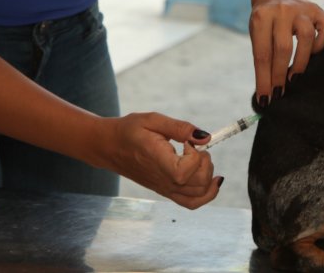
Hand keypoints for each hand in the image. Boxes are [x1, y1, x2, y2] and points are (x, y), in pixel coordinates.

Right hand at [106, 112, 220, 208]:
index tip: (186, 142)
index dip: (194, 156)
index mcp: (158, 162)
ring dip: (209, 176)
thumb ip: (179, 128)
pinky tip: (213, 179)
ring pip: (199, 196)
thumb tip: (205, 137)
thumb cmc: (129, 131)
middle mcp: (163, 181)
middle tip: (193, 147)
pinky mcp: (166, 191)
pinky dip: (207, 194)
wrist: (110, 147)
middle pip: (198, 184)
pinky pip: (191, 202)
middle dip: (206, 162)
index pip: (185, 172)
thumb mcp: (152, 120)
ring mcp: (165, 189)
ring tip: (201, 158)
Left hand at [248, 0, 323, 104]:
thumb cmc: (265, 19)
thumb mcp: (257, 33)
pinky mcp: (318, 9)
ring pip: (307, 37)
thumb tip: (269, 91)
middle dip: (280, 75)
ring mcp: (302, 8)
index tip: (265, 99)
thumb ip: (263, 56)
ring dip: (300, 62)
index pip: (262, 53)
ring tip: (294, 77)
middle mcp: (282, 10)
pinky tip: (313, 53)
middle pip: (283, 48)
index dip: (263, 79)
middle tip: (280, 93)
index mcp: (261, 16)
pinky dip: (321, 44)